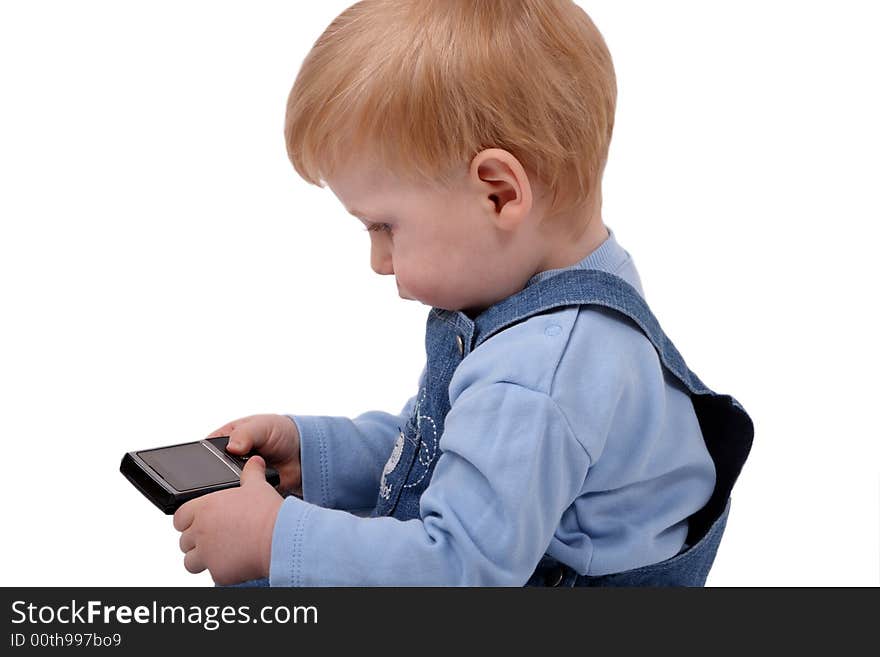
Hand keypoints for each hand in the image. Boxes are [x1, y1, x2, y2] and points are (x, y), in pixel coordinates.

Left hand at [173, 455, 283, 584]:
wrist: (281, 538)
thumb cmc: (268, 512)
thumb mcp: (257, 486)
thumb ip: (250, 473)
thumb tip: (254, 461)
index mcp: (204, 508)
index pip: (179, 517)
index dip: (188, 520)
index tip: (200, 522)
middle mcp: (201, 531)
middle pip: (184, 541)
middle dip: (197, 541)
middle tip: (215, 538)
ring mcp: (207, 554)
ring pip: (190, 561)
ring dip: (203, 558)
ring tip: (221, 553)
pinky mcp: (217, 572)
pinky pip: (212, 574)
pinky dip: (221, 570)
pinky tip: (236, 562)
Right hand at [206, 414, 301, 496]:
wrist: (303, 453)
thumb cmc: (281, 433)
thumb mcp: (262, 426)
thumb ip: (246, 434)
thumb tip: (233, 446)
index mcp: (224, 441)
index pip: (204, 453)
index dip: (202, 460)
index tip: (207, 466)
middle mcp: (227, 461)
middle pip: (211, 475)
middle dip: (217, 479)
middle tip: (231, 478)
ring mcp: (237, 479)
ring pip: (225, 491)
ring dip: (232, 490)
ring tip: (244, 486)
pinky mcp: (249, 493)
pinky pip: (241, 503)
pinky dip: (245, 502)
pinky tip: (251, 498)